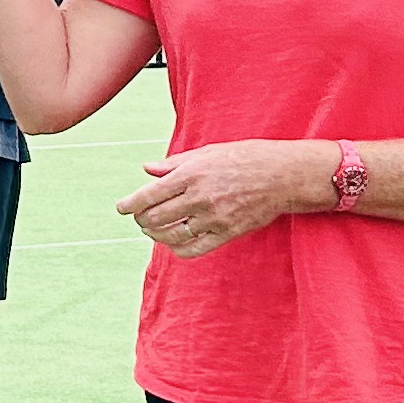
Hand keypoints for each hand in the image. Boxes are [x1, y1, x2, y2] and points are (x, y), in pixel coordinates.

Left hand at [117, 141, 318, 257]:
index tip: (121, 208)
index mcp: (191, 174)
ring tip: (154, 230)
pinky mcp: (227, 232)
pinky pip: (194, 249)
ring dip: (157, 235)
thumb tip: (147, 169)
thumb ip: (174, 164)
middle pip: (155, 218)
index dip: (130, 204)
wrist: (282, 175)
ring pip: (172, 236)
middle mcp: (199, 197)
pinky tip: (174, 244)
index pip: (149, 195)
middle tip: (140, 217)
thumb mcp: (207, 153)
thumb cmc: (244, 157)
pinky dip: (178, 249)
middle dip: (142, 220)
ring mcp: (213, 217)